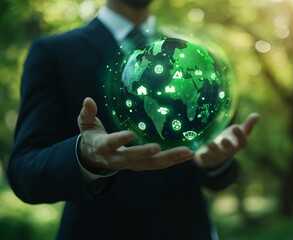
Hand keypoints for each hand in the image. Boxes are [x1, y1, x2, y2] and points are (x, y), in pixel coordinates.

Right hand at [77, 97, 194, 171]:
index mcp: (104, 147)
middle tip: (159, 148)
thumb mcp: (86, 125)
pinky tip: (191, 153)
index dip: (120, 140)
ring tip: (188, 152)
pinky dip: (176, 160)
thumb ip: (87, 114)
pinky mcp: (144, 165)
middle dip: (146, 153)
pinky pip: (161, 164)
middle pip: (134, 158)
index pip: (111, 144)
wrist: (95, 159)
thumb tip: (87, 100)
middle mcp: (119, 159)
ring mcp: (133, 164)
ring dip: (171, 159)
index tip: (130, 134)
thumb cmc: (92, 137)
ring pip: (153, 164)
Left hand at [195, 113, 259, 169]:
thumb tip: (257, 115)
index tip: (236, 127)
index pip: (242, 142)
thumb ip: (247, 125)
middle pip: (230, 150)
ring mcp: (218, 156)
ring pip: (217, 154)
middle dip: (227, 145)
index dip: (240, 136)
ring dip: (213, 149)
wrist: (216, 154)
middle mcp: (229, 151)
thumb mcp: (238, 132)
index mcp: (237, 144)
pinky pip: (205, 160)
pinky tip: (198, 153)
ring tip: (210, 142)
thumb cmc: (229, 139)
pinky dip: (202, 157)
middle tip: (224, 139)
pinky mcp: (208, 158)